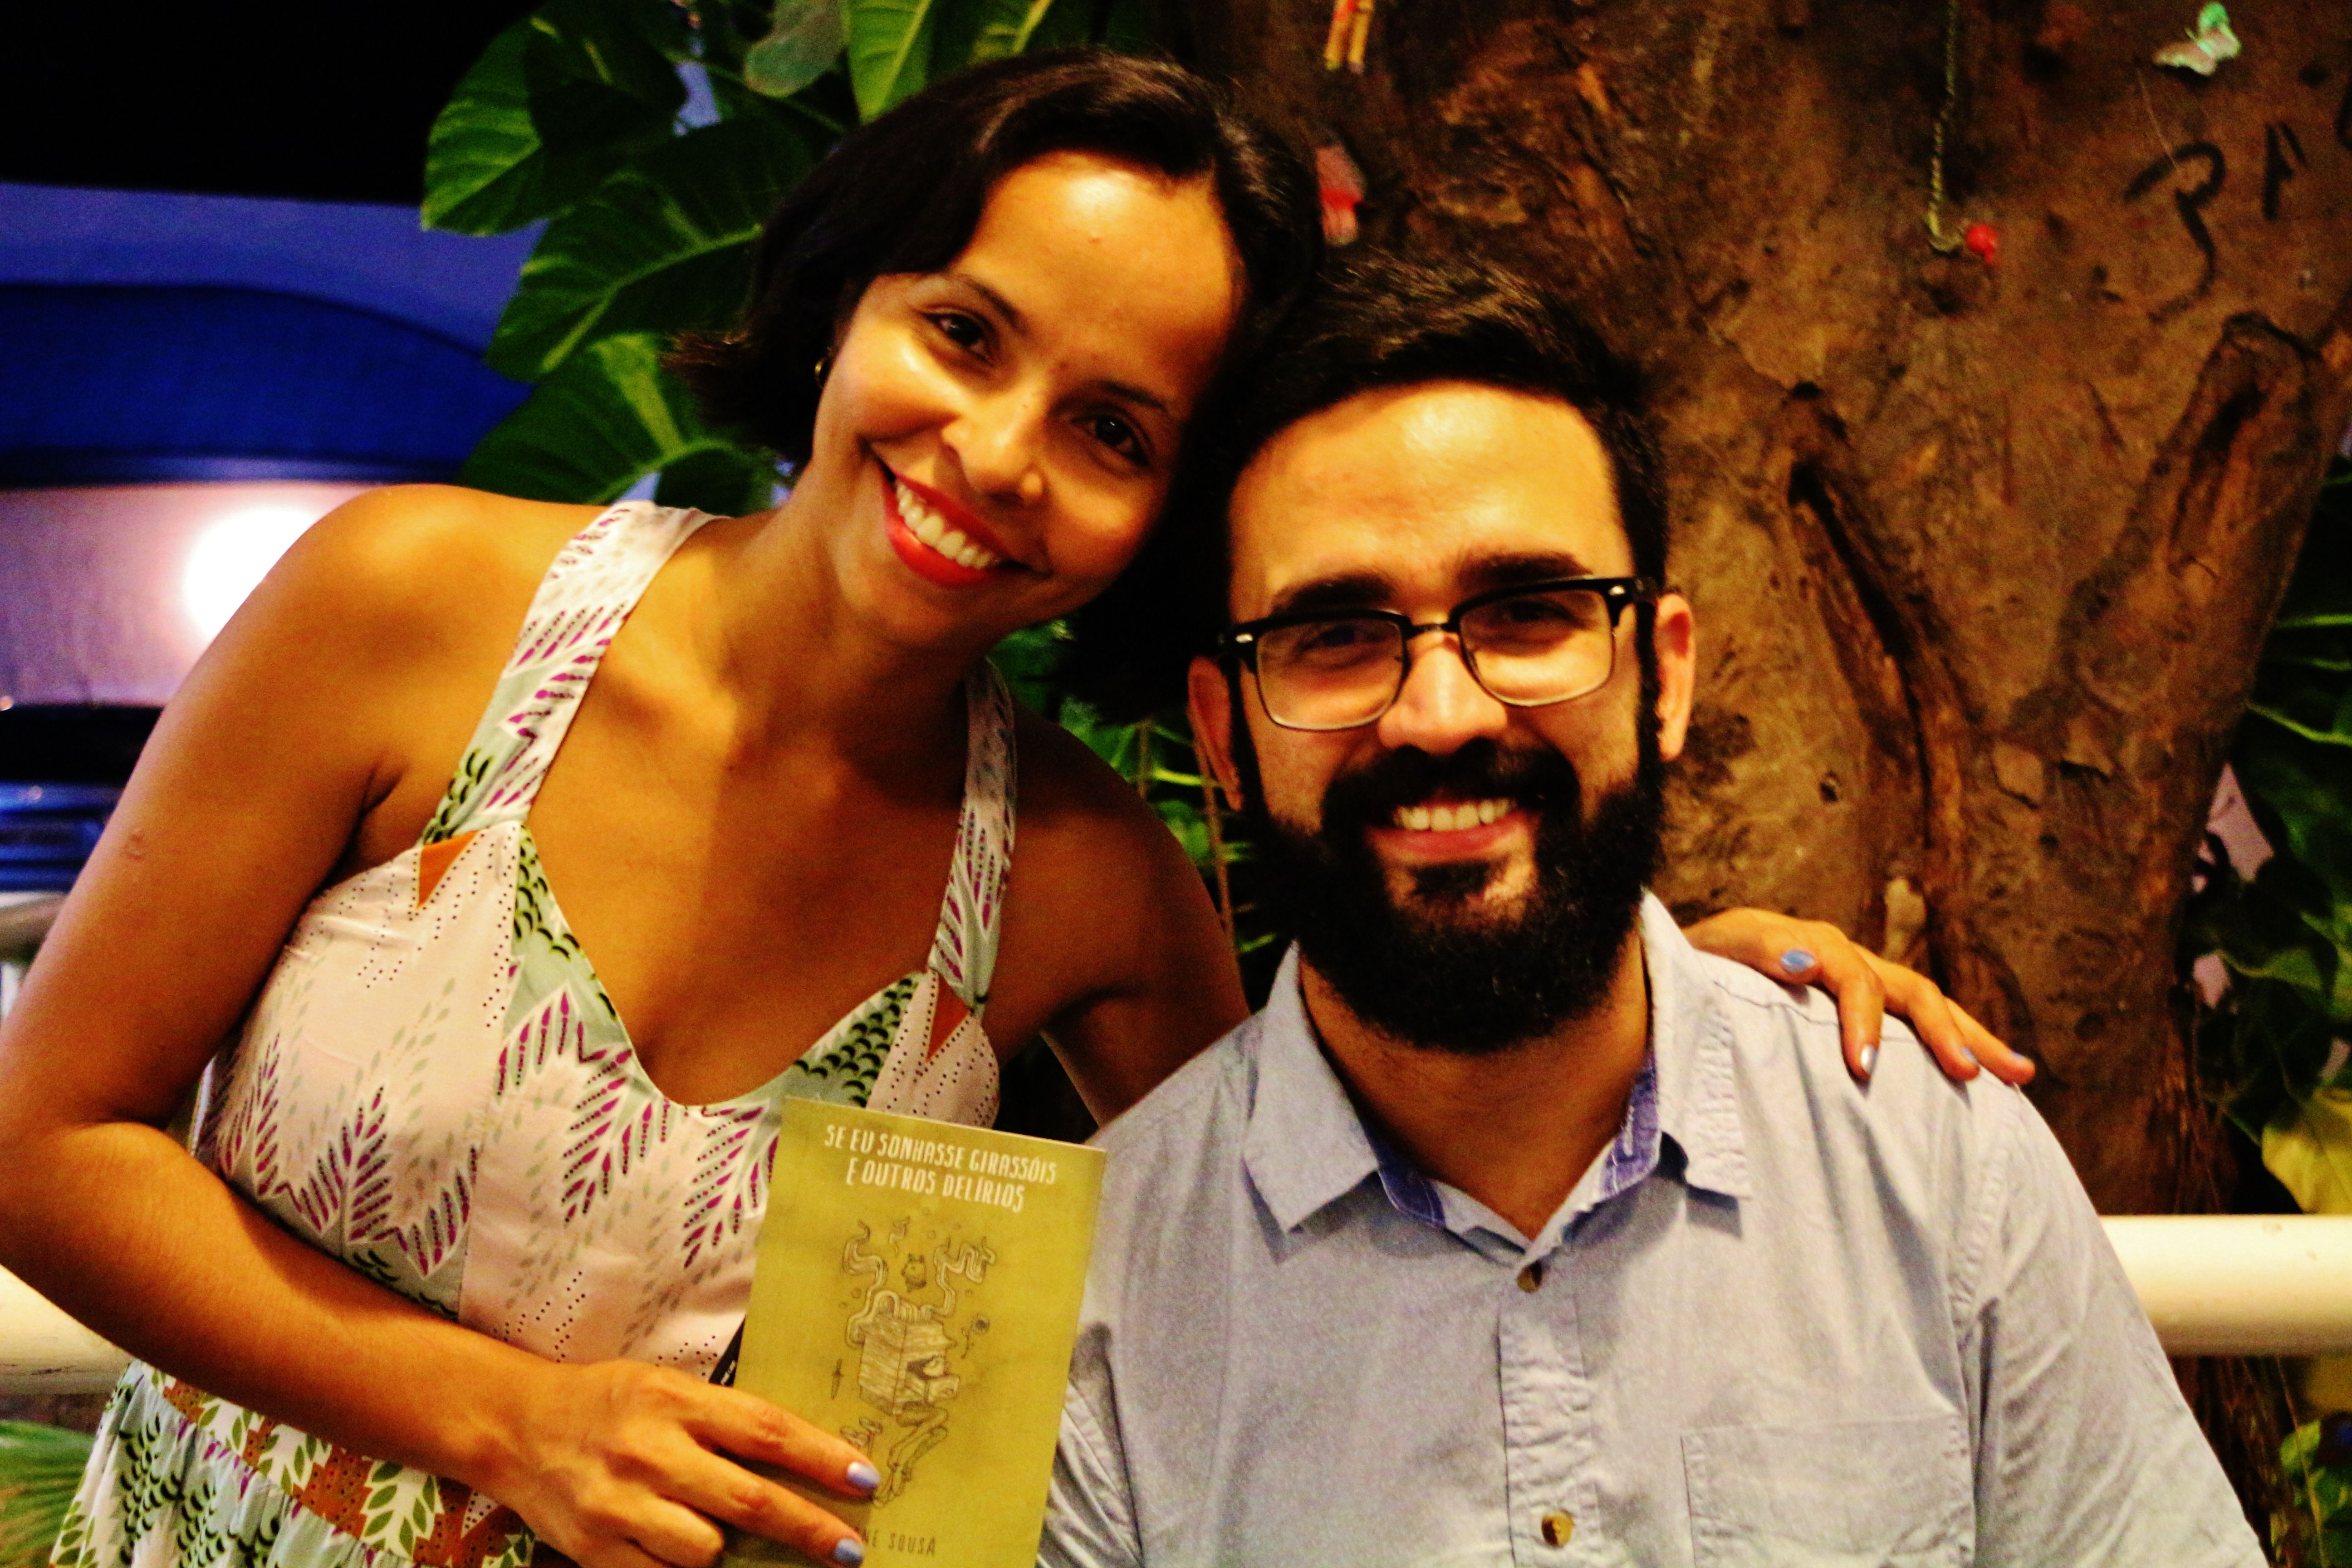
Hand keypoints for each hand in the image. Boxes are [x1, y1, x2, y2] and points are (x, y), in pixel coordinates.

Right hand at [481, 1358, 878, 1567]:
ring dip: (727, 1548)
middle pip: (749, 1500)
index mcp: (674, 1400)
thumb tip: (803, 1461)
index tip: (865, 1478)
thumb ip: (726, 1422)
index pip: (766, 1431)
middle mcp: (649, 1451)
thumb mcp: (669, 1388)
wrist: (516, 1425)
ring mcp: (619, 1505)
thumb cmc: (610, 1403)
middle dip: (808, 1528)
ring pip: (706, 1550)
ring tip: (716, 1530)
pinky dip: (681, 1567)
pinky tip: (679, 1548)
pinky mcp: (593, 1549)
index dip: (822, 1458)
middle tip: (848, 1547)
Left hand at [1683, 908, 2034, 1087]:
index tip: (1864, 1069)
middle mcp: (1847, 961)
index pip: (1854, 980)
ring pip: (1927, 1007)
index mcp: (1813, 946)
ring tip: (2020, 1075)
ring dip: (1971, 1038)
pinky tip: (1984, 1080)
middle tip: (1972, 1076)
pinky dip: (1952, 1046)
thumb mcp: (1714, 949)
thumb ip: (1756, 951)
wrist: (1681, 967)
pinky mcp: (1860, 1011)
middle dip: (1947, 1032)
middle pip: (1912, 990)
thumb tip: (1804, 964)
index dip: (1862, 1022)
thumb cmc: (1696, 964)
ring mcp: (1860, 984)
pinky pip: (1913, 1026)